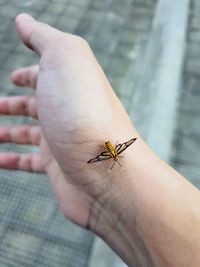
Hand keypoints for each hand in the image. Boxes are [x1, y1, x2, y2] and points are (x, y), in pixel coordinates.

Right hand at [0, 14, 136, 228]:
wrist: (104, 169)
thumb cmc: (84, 113)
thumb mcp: (64, 60)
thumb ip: (44, 38)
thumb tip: (24, 20)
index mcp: (70, 86)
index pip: (47, 75)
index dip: (28, 74)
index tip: (12, 78)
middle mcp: (68, 112)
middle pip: (37, 105)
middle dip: (14, 104)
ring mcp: (62, 141)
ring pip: (30, 134)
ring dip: (8, 131)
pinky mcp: (56, 168)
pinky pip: (28, 162)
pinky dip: (11, 160)